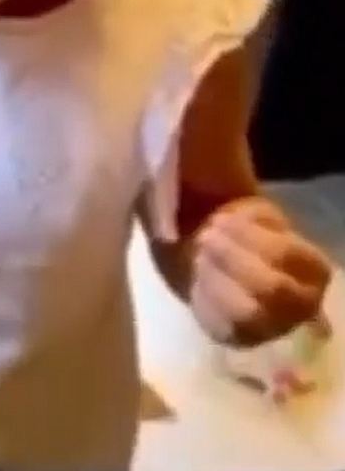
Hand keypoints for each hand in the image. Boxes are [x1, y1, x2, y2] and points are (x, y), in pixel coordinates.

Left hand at [190, 197, 330, 346]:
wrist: (205, 251)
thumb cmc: (234, 229)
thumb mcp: (250, 210)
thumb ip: (247, 207)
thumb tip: (220, 172)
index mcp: (313, 267)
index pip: (285, 254)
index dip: (247, 235)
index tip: (222, 218)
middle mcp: (304, 302)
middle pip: (270, 287)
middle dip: (230, 258)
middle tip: (205, 238)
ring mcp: (274, 326)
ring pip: (248, 311)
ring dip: (216, 278)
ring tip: (199, 255)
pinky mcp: (240, 338)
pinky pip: (221, 325)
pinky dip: (205, 297)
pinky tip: (196, 278)